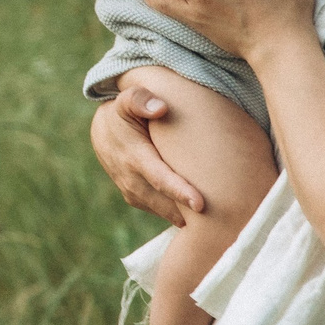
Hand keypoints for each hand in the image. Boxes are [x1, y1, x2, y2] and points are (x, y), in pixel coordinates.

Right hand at [90, 85, 205, 225]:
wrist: (102, 132)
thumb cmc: (123, 113)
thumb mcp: (127, 100)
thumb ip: (140, 99)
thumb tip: (161, 108)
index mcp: (133, 156)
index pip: (159, 178)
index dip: (179, 192)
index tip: (201, 205)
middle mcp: (130, 179)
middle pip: (164, 203)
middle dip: (190, 215)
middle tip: (223, 224)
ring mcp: (132, 192)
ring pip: (163, 211)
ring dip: (186, 218)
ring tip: (217, 225)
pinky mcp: (137, 199)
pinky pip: (161, 211)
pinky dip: (178, 215)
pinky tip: (201, 216)